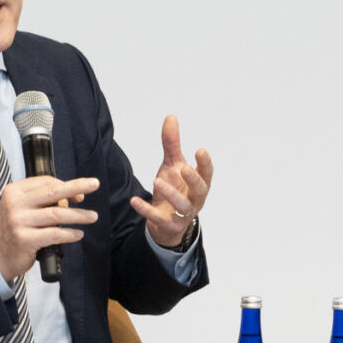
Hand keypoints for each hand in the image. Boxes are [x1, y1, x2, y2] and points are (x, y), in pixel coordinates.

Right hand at [0, 175, 100, 280]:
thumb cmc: (15, 229)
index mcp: (14, 191)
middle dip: (76, 187)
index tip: (81, 193)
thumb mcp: (23, 208)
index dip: (66, 185)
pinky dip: (69, 234)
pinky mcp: (24, 239)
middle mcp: (15, 204)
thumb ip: (44, 199)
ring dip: (79, 215)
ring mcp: (19, 221)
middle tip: (95, 184)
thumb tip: (74, 196)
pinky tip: (78, 234)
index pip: (45, 182)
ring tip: (92, 216)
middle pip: (53, 192)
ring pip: (57, 214)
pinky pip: (54, 234)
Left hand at [130, 115, 212, 248]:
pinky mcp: (169, 225)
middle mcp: (195, 199)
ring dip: (170, 194)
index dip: (205, 163)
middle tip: (183, 167)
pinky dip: (146, 210)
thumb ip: (172, 144)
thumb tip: (170, 117)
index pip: (207, 174)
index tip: (200, 150)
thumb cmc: (175, 189)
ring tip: (157, 180)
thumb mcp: (172, 166)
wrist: (167, 223)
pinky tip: (135, 200)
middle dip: (193, 179)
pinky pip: (159, 219)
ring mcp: (183, 214)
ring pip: (182, 206)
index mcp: (199, 184)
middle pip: (200, 190)